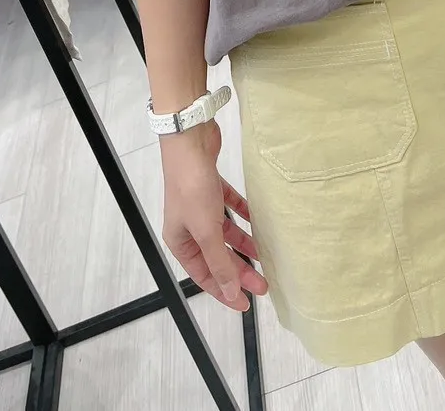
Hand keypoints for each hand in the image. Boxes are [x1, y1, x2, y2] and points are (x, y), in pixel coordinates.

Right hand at [161, 120, 267, 312]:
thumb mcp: (206, 231)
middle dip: (239, 270)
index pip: (205, 275)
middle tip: (263, 283)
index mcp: (180, 241)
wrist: (191, 141)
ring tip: (264, 254)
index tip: (246, 303)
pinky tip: (256, 221)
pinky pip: (230, 207)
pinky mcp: (211, 187)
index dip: (225, 291)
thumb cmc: (192, 186)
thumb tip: (230, 293)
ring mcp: (200, 206)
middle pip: (217, 255)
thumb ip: (220, 262)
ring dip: (243, 244)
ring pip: (225, 233)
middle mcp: (189, 226)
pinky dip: (242, 215)